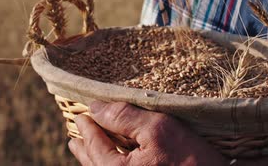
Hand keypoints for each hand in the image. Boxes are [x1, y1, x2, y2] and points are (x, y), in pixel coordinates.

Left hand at [68, 101, 227, 165]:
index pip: (94, 145)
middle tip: (75, 136)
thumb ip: (124, 117)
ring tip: (86, 149)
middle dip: (84, 147)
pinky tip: (112, 161)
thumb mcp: (158, 129)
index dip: (87, 126)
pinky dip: (109, 165)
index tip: (82, 114)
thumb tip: (95, 107)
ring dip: (95, 158)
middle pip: (94, 163)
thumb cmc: (192, 159)